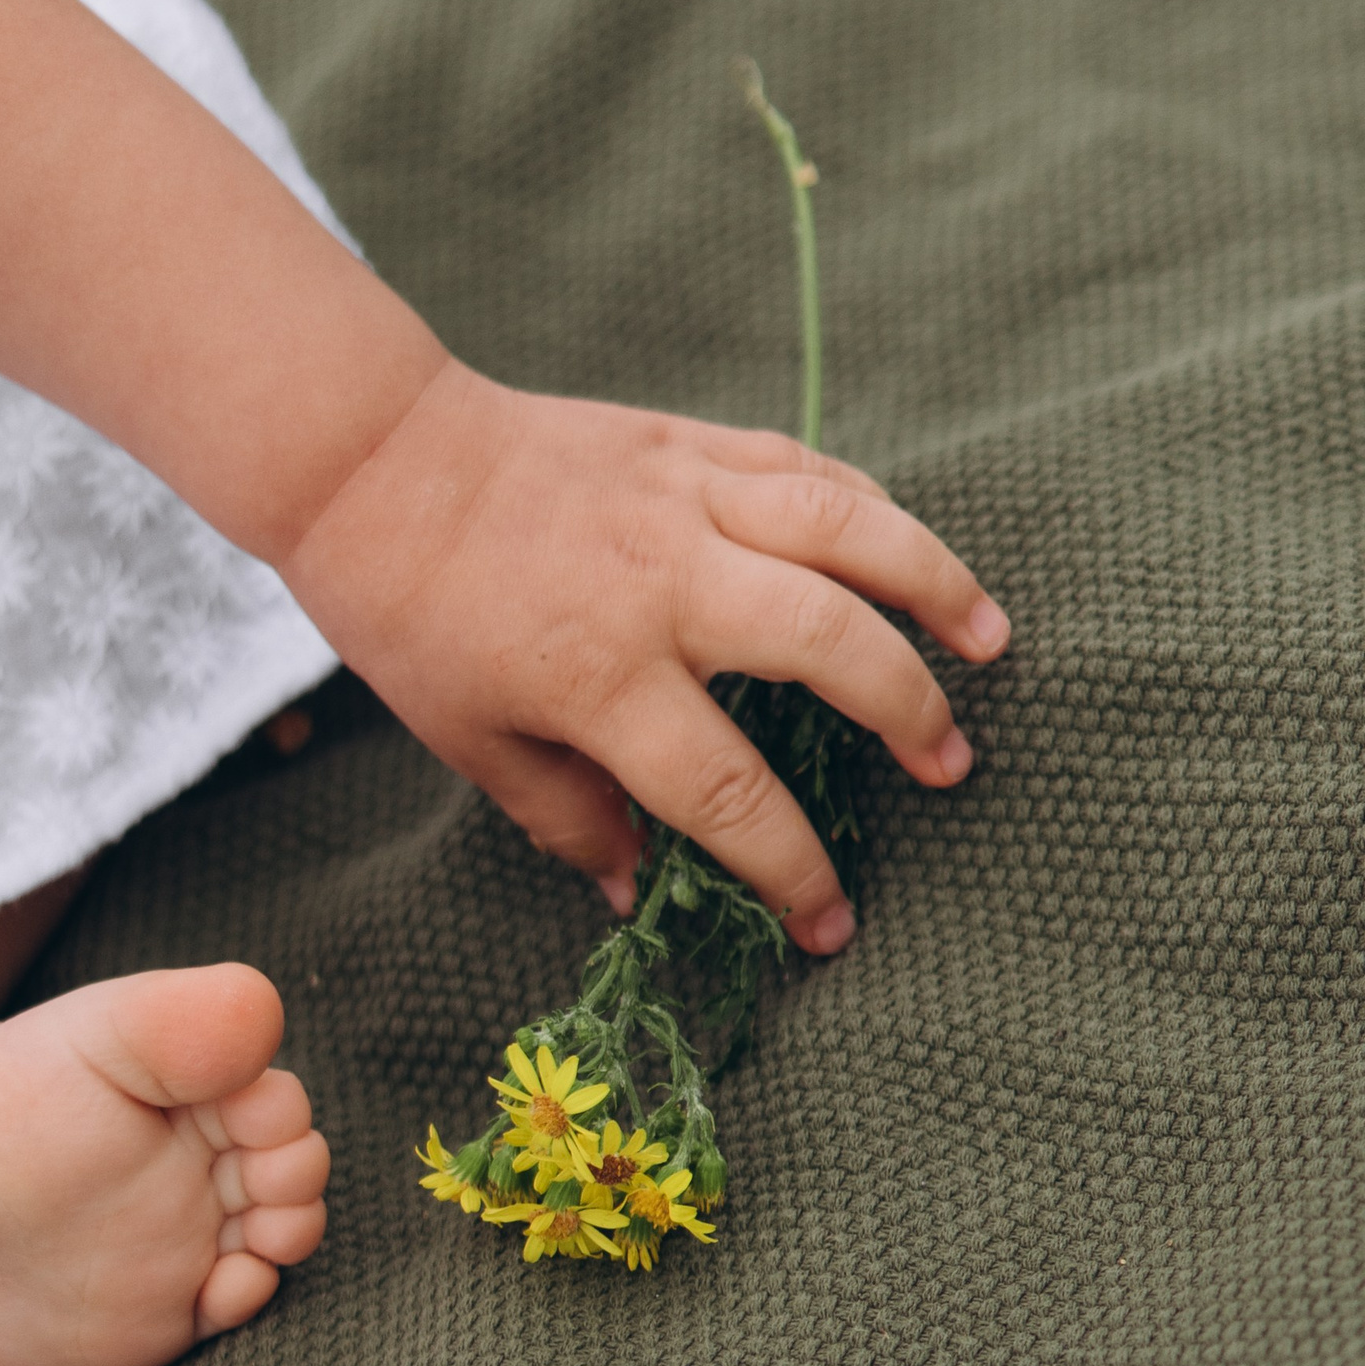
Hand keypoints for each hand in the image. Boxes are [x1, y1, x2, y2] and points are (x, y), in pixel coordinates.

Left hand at [276, 360, 1009, 954]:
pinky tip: (904, 547)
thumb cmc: (412, 615)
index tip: (832, 922)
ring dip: (933, 583)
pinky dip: (868, 507)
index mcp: (603, 677)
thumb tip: (636, 889)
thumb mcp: (471, 740)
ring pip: (847, 532)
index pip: (729, 792)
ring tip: (990, 639)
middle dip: (907, 714)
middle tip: (948, 766)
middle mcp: (663, 586)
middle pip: (829, 648)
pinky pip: (803, 468)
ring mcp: (684, 500)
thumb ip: (566, 815)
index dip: (793, 869)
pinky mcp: (685, 443)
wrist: (373, 464)